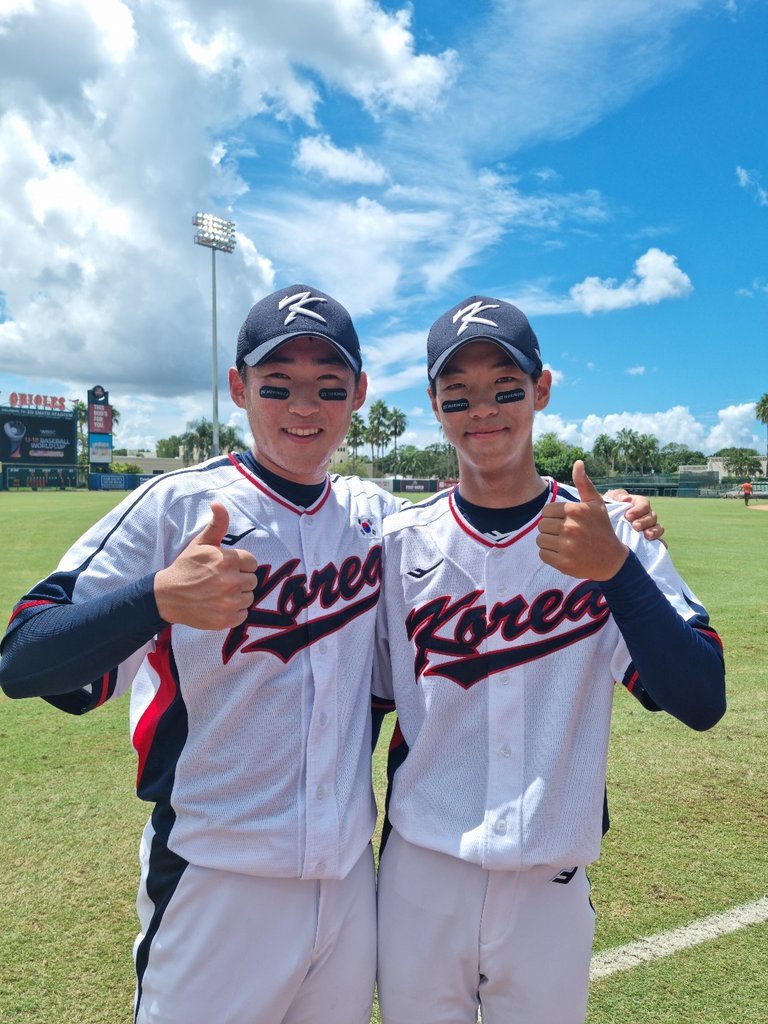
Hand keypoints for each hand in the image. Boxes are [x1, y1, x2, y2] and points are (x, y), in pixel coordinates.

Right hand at [154, 502, 257, 629]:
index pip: (252, 562)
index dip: (240, 564)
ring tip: (220, 593)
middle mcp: (232, 581)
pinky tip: (219, 605)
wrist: (167, 596)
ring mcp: (230, 602)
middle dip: (240, 579)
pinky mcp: (227, 619)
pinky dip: (234, 612)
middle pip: (252, 580)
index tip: (226, 567)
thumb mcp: (201, 543)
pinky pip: (243, 614)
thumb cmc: (186, 567)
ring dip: (238, 596)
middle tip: (221, 581)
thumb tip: (217, 502)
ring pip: (249, 597)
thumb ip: (217, 524)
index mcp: (228, 560)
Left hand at [538, 461, 628, 580]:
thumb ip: (584, 483)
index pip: (546, 511)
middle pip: (541, 525)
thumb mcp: (596, 504)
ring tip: (564, 543)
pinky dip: (550, 555)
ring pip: (540, 540)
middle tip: (566, 533)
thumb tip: (578, 462)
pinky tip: (564, 553)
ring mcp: (566, 547)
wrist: (611, 559)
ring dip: (549, 542)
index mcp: (575, 511)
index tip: (565, 521)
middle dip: (551, 529)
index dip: (553, 516)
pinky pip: (543, 554)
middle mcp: (570, 528)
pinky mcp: (563, 563)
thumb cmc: (601, 528)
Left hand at [603, 487, 664, 542]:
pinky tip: (652, 545)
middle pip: (652, 516)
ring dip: (654, 531)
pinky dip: (659, 543)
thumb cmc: (603, 512)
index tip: (628, 516)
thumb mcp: (607, 501)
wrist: (599, 530)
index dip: (639, 509)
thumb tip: (626, 498)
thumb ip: (616, 496)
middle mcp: (644, 516)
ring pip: (658, 528)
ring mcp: (647, 529)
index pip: (644, 503)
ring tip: (647, 536)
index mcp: (636, 505)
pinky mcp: (647, 543)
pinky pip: (659, 543)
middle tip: (635, 526)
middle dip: (645, 521)